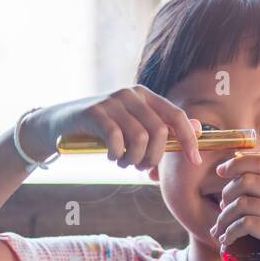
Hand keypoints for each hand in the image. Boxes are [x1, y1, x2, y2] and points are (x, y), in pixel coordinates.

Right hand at [19, 86, 201, 168]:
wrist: (60, 123)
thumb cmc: (103, 130)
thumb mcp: (134, 127)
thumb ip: (164, 128)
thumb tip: (199, 129)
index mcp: (146, 96)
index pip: (176, 116)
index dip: (189, 140)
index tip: (194, 162)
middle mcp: (131, 93)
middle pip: (159, 132)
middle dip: (154, 158)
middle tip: (140, 167)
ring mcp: (113, 101)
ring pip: (140, 138)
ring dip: (134, 160)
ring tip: (124, 162)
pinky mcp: (95, 111)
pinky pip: (117, 140)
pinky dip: (117, 155)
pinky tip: (111, 157)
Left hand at [210, 154, 259, 260]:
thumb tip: (242, 183)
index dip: (236, 163)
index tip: (221, 172)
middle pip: (248, 180)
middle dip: (226, 193)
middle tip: (221, 209)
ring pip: (243, 203)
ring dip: (223, 217)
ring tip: (219, 230)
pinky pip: (247, 225)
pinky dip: (230, 232)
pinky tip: (226, 241)